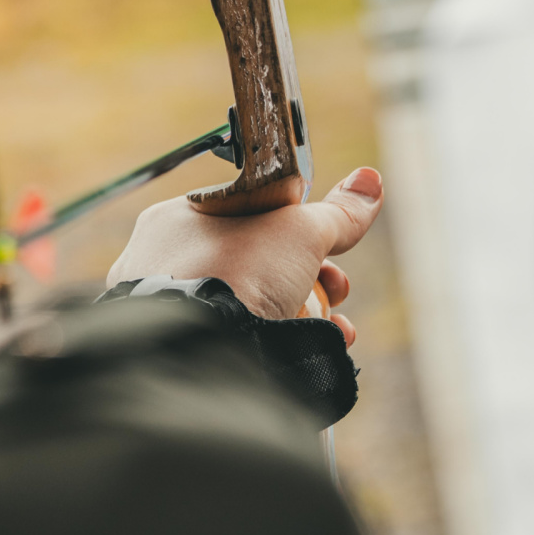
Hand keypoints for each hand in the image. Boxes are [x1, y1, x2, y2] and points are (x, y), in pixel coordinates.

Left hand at [108, 167, 383, 342]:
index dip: (293, 228)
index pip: (246, 214)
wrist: (202, 349)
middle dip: (310, 276)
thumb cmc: (237, 273)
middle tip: (335, 286)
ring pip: (252, 305)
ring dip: (306, 311)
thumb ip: (337, 212)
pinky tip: (316, 344)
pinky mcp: (185, 353)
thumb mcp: (300, 231)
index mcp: (177, 221)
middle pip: (257, 264)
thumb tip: (369, 182)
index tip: (324, 241)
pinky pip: (239, 340)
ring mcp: (171, 313)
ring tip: (334, 322)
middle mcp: (163, 265)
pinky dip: (285, 341)